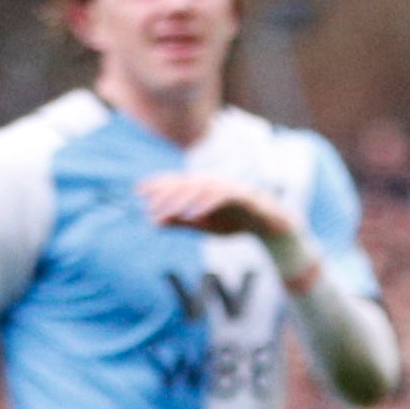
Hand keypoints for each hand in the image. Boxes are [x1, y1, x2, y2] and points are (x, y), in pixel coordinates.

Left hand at [139, 173, 306, 250]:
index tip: (139, 191)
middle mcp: (214, 182)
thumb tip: (153, 222)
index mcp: (203, 187)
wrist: (270, 227)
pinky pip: (222, 196)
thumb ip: (180, 222)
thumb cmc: (235, 222)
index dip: (158, 184)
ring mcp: (229, 187)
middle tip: (151, 209)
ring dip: (184, 199)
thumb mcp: (203, 224)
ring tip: (170, 213)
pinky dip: (207, 204)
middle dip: (166, 195)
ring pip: (202, 187)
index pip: (177, 181)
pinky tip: (194, 215)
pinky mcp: (243, 195)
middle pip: (186, 183)